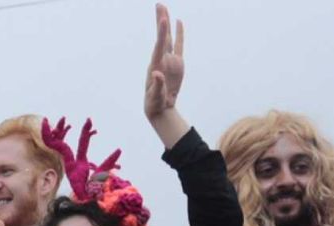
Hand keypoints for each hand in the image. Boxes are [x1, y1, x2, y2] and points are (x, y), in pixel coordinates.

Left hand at [144, 3, 183, 120]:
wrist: (160, 107)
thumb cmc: (155, 102)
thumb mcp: (155, 96)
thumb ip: (157, 85)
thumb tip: (156, 74)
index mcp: (156, 65)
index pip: (159, 46)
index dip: (161, 33)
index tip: (163, 20)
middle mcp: (161, 59)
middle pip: (162, 37)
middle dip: (160, 21)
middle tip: (159, 5)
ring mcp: (169, 60)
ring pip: (169, 37)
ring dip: (166, 23)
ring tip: (163, 8)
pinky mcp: (177, 63)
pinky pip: (178, 45)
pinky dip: (179, 33)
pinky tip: (178, 22)